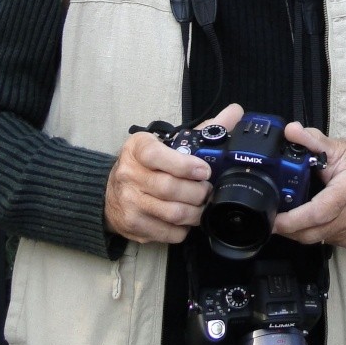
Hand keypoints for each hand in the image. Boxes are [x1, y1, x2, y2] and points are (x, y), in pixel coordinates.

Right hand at [104, 103, 244, 243]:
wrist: (110, 192)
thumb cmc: (144, 164)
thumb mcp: (165, 141)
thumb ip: (201, 130)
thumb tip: (235, 112)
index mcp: (138, 149)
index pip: (157, 155)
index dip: (184, 165)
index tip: (204, 170)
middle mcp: (129, 175)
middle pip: (170, 188)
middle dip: (198, 192)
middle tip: (208, 190)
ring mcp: (129, 203)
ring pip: (173, 213)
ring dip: (195, 212)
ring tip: (202, 205)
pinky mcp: (133, 226)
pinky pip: (168, 232)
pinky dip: (184, 228)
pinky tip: (186, 219)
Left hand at [272, 122, 345, 246]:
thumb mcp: (334, 146)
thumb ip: (311, 139)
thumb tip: (290, 130)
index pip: (320, 211)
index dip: (294, 219)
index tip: (275, 219)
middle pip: (315, 231)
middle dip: (289, 229)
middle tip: (270, 220)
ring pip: (318, 239)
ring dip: (297, 233)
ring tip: (283, 220)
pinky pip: (326, 241)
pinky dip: (311, 234)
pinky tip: (304, 222)